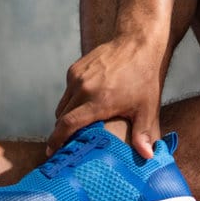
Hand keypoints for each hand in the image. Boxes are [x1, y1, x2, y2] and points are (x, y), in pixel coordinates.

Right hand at [49, 34, 165, 156]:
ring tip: (75, 127)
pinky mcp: (74, 69)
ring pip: (62, 104)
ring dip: (65, 117)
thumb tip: (148, 156)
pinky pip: (67, 91)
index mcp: (98, 101)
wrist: (136, 44)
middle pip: (62, 117)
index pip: (68, 124)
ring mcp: (77, 77)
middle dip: (61, 132)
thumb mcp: (147, 108)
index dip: (57, 140)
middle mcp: (83, 88)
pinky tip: (84, 105)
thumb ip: (144, 133)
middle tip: (66, 145)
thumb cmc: (143, 78)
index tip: (51, 152)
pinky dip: (71, 101)